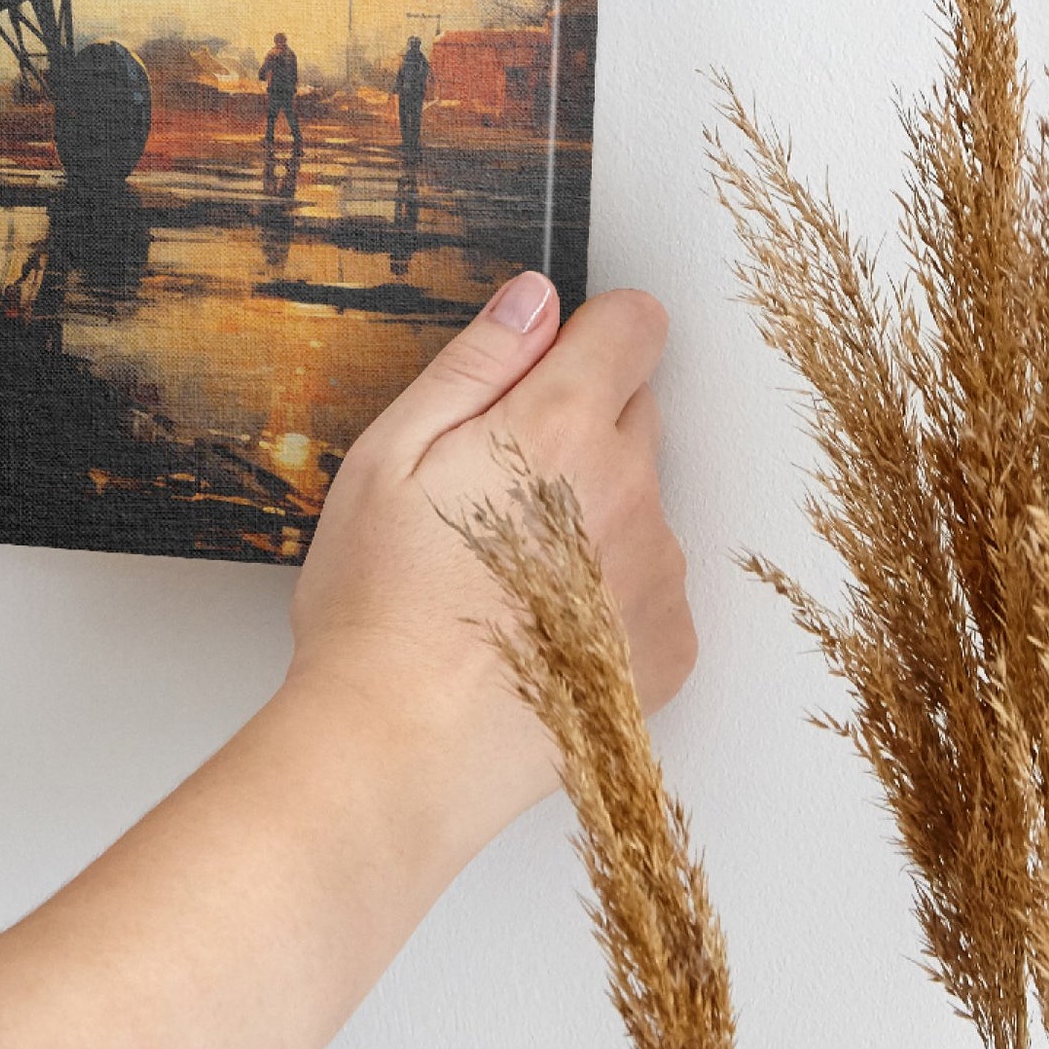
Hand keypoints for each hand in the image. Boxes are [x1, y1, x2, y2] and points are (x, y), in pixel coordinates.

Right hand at [288, 274, 695, 857]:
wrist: (401, 751)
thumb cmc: (379, 605)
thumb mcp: (390, 454)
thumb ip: (475, 363)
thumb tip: (534, 298)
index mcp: (561, 427)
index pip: (635, 325)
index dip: (587, 331)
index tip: (543, 365)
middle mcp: (632, 491)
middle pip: (635, 410)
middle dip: (576, 424)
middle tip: (489, 485)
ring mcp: (658, 574)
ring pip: (639, 500)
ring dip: (592, 511)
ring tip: (502, 570)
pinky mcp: (668, 648)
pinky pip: (649, 582)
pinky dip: (607, 590)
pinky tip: (535, 623)